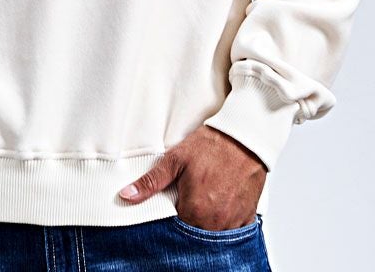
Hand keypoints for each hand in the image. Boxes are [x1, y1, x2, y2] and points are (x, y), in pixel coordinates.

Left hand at [117, 124, 265, 230]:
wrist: (243, 137)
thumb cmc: (211, 146)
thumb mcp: (175, 159)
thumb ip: (151, 182)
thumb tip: (127, 195)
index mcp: (195, 209)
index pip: (175, 230)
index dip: (171, 219)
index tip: (173, 206)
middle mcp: (215, 221)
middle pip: (194, 235)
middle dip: (189, 221)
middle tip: (190, 200)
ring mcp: (233, 221)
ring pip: (214, 237)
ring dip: (207, 225)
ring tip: (204, 203)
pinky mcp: (247, 217)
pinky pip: (234, 234)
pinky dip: (226, 225)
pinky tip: (220, 208)